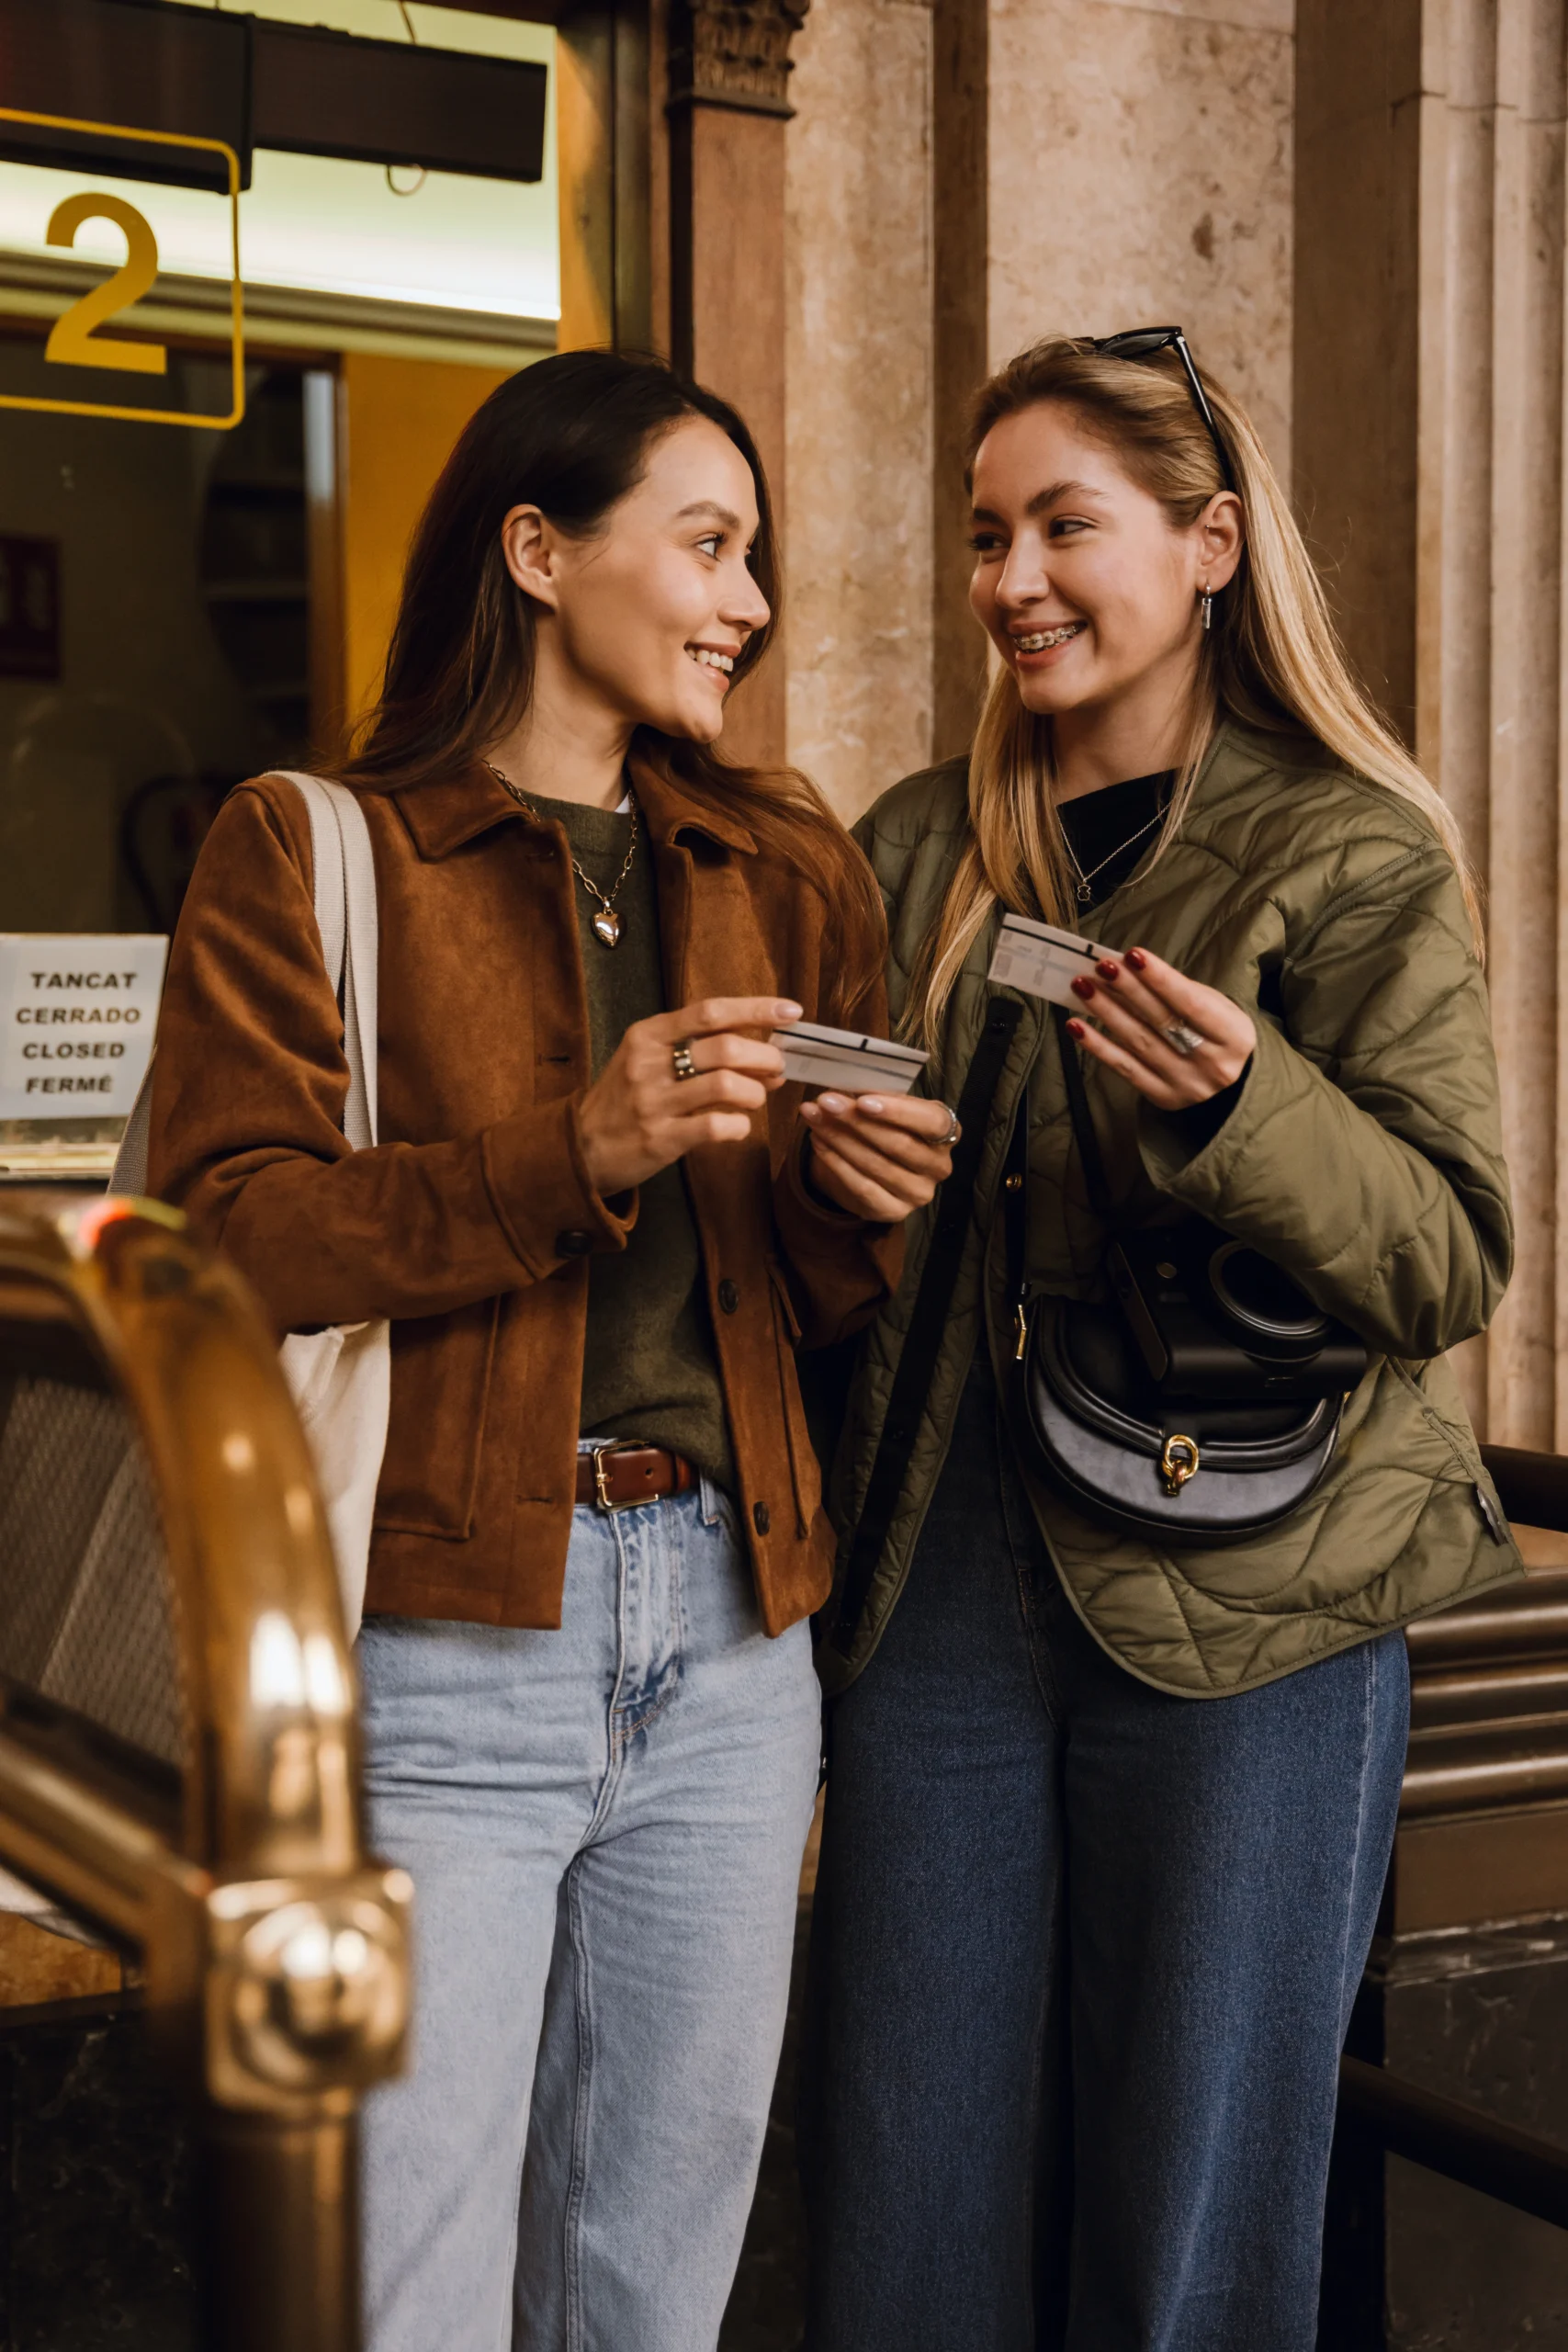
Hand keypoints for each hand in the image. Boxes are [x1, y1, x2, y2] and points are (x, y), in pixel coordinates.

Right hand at [579, 997, 798, 1195]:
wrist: (581, 1146)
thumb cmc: (625, 1098)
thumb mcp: (647, 1058)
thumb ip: (696, 1048)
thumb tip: (765, 1049)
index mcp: (647, 1034)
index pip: (710, 1012)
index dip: (755, 1008)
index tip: (790, 1011)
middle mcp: (648, 1064)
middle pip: (726, 1048)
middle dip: (764, 1057)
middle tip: (776, 1068)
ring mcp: (653, 1103)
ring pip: (726, 1086)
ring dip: (755, 1092)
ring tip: (756, 1098)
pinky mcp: (660, 1139)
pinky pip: (716, 1127)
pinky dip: (739, 1126)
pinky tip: (737, 1126)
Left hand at [799, 1091, 956, 1220]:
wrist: (873, 1166)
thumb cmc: (885, 1124)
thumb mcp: (887, 1105)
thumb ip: (875, 1096)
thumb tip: (845, 1089)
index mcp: (947, 1132)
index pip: (932, 1122)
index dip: (898, 1112)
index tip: (862, 1102)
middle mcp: (939, 1166)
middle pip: (899, 1144)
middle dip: (857, 1121)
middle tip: (826, 1103)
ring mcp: (919, 1193)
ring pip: (876, 1165)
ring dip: (840, 1139)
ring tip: (814, 1118)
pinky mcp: (894, 1211)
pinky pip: (861, 1187)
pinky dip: (835, 1162)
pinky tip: (818, 1142)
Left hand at [1064, 946, 1253, 1107]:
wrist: (1234, 1084)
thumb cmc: (1216, 1033)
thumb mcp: (1215, 1007)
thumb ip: (1177, 991)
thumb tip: (1127, 969)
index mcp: (1234, 1035)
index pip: (1190, 1003)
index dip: (1160, 978)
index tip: (1132, 955)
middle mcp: (1213, 1064)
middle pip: (1162, 1021)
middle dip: (1128, 990)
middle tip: (1101, 966)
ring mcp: (1186, 1084)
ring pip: (1139, 1043)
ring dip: (1106, 1012)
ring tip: (1083, 987)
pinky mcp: (1163, 1097)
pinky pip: (1124, 1069)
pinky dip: (1098, 1046)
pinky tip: (1077, 1026)